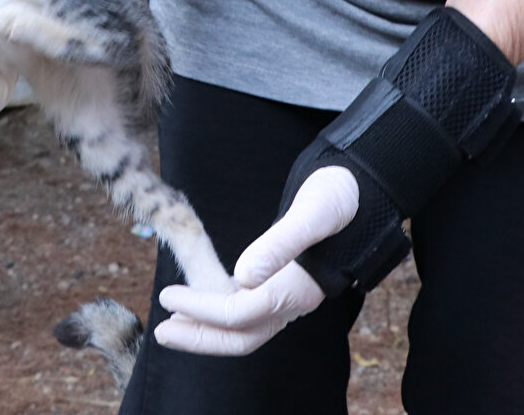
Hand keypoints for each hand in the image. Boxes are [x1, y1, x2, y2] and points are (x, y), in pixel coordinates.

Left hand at [154, 166, 357, 355]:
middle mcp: (293, 299)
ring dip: (207, 328)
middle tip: (161, 331)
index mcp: (298, 289)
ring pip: (244, 327)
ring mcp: (289, 293)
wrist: (361, 185)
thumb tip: (243, 277)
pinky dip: (220, 311)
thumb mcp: (313, 212)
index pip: (241, 313)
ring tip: (172, 322)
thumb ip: (280, 243)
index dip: (202, 308)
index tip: (169, 296)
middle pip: (242, 336)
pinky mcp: (285, 281)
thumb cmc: (339, 194)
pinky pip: (249, 310)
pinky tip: (200, 302)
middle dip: (200, 337)